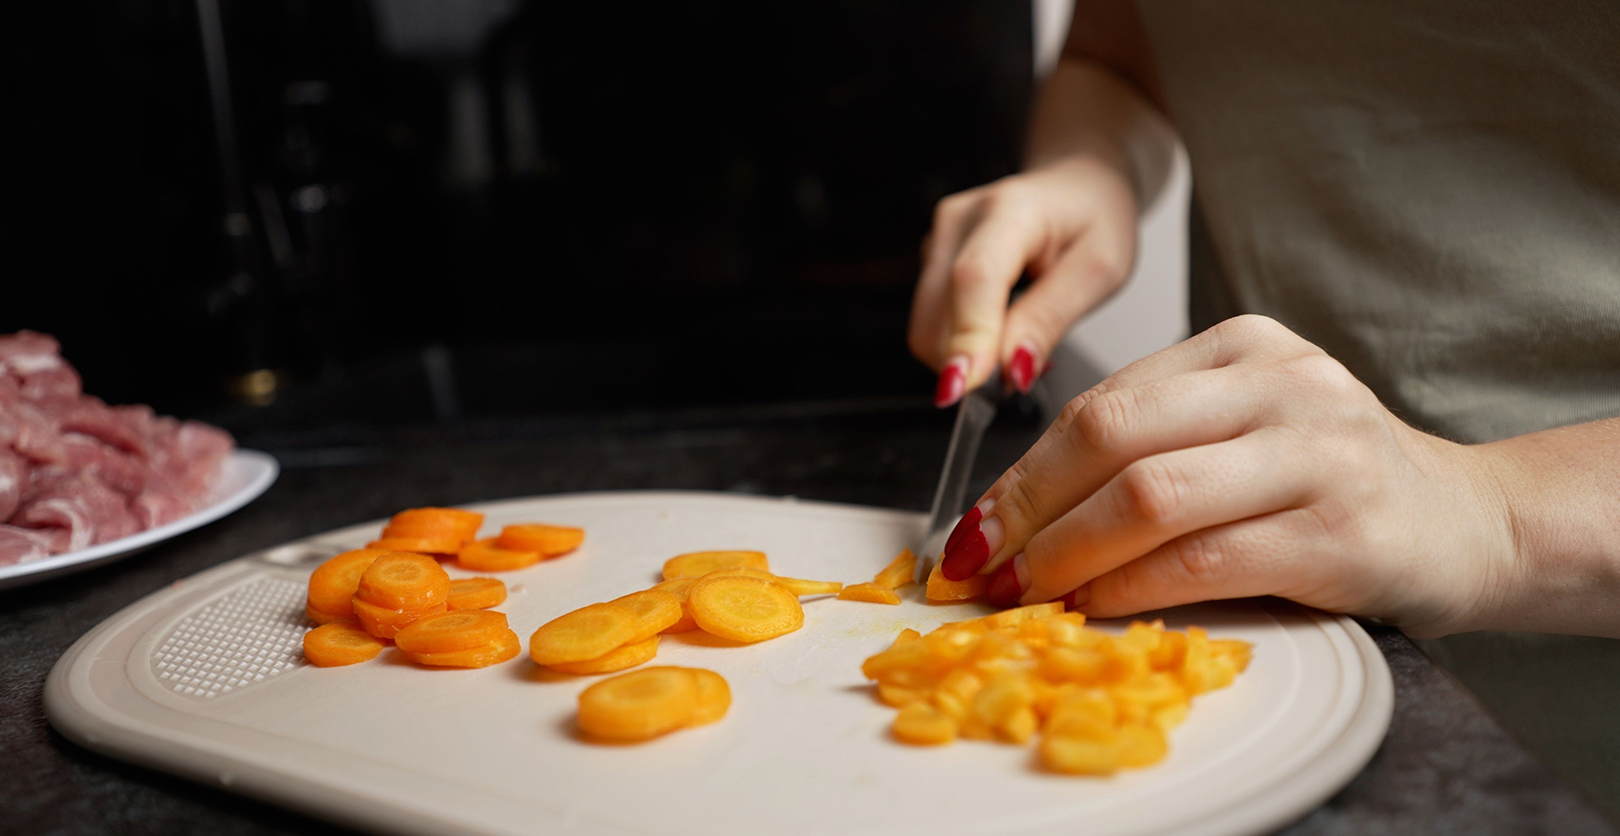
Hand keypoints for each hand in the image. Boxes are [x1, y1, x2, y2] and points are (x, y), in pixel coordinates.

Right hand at [908, 152, 1138, 404]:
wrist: (1079, 184)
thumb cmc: (1095, 218)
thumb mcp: (1100, 270)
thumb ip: (1050, 319)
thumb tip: (1010, 371)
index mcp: (1011, 210)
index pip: (973, 280)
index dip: (967, 339)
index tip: (963, 391)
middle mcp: (961, 220)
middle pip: (938, 316)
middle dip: (975, 362)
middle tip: (1028, 369)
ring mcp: (939, 237)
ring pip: (929, 328)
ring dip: (970, 356)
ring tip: (1021, 341)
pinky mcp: (931, 258)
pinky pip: (933, 322)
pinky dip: (965, 342)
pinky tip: (1002, 328)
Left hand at [937, 315, 1518, 638]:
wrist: (1473, 522)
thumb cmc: (1336, 482)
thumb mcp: (1247, 428)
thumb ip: (1156, 443)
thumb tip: (1022, 510)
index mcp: (1244, 346)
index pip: (1101, 404)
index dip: (1021, 472)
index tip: (971, 525)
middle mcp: (1281, 384)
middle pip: (1110, 436)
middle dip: (1025, 506)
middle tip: (977, 561)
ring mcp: (1316, 453)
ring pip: (1149, 497)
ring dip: (1066, 553)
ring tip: (1024, 591)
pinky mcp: (1339, 532)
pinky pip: (1204, 561)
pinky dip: (1131, 588)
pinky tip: (1095, 606)